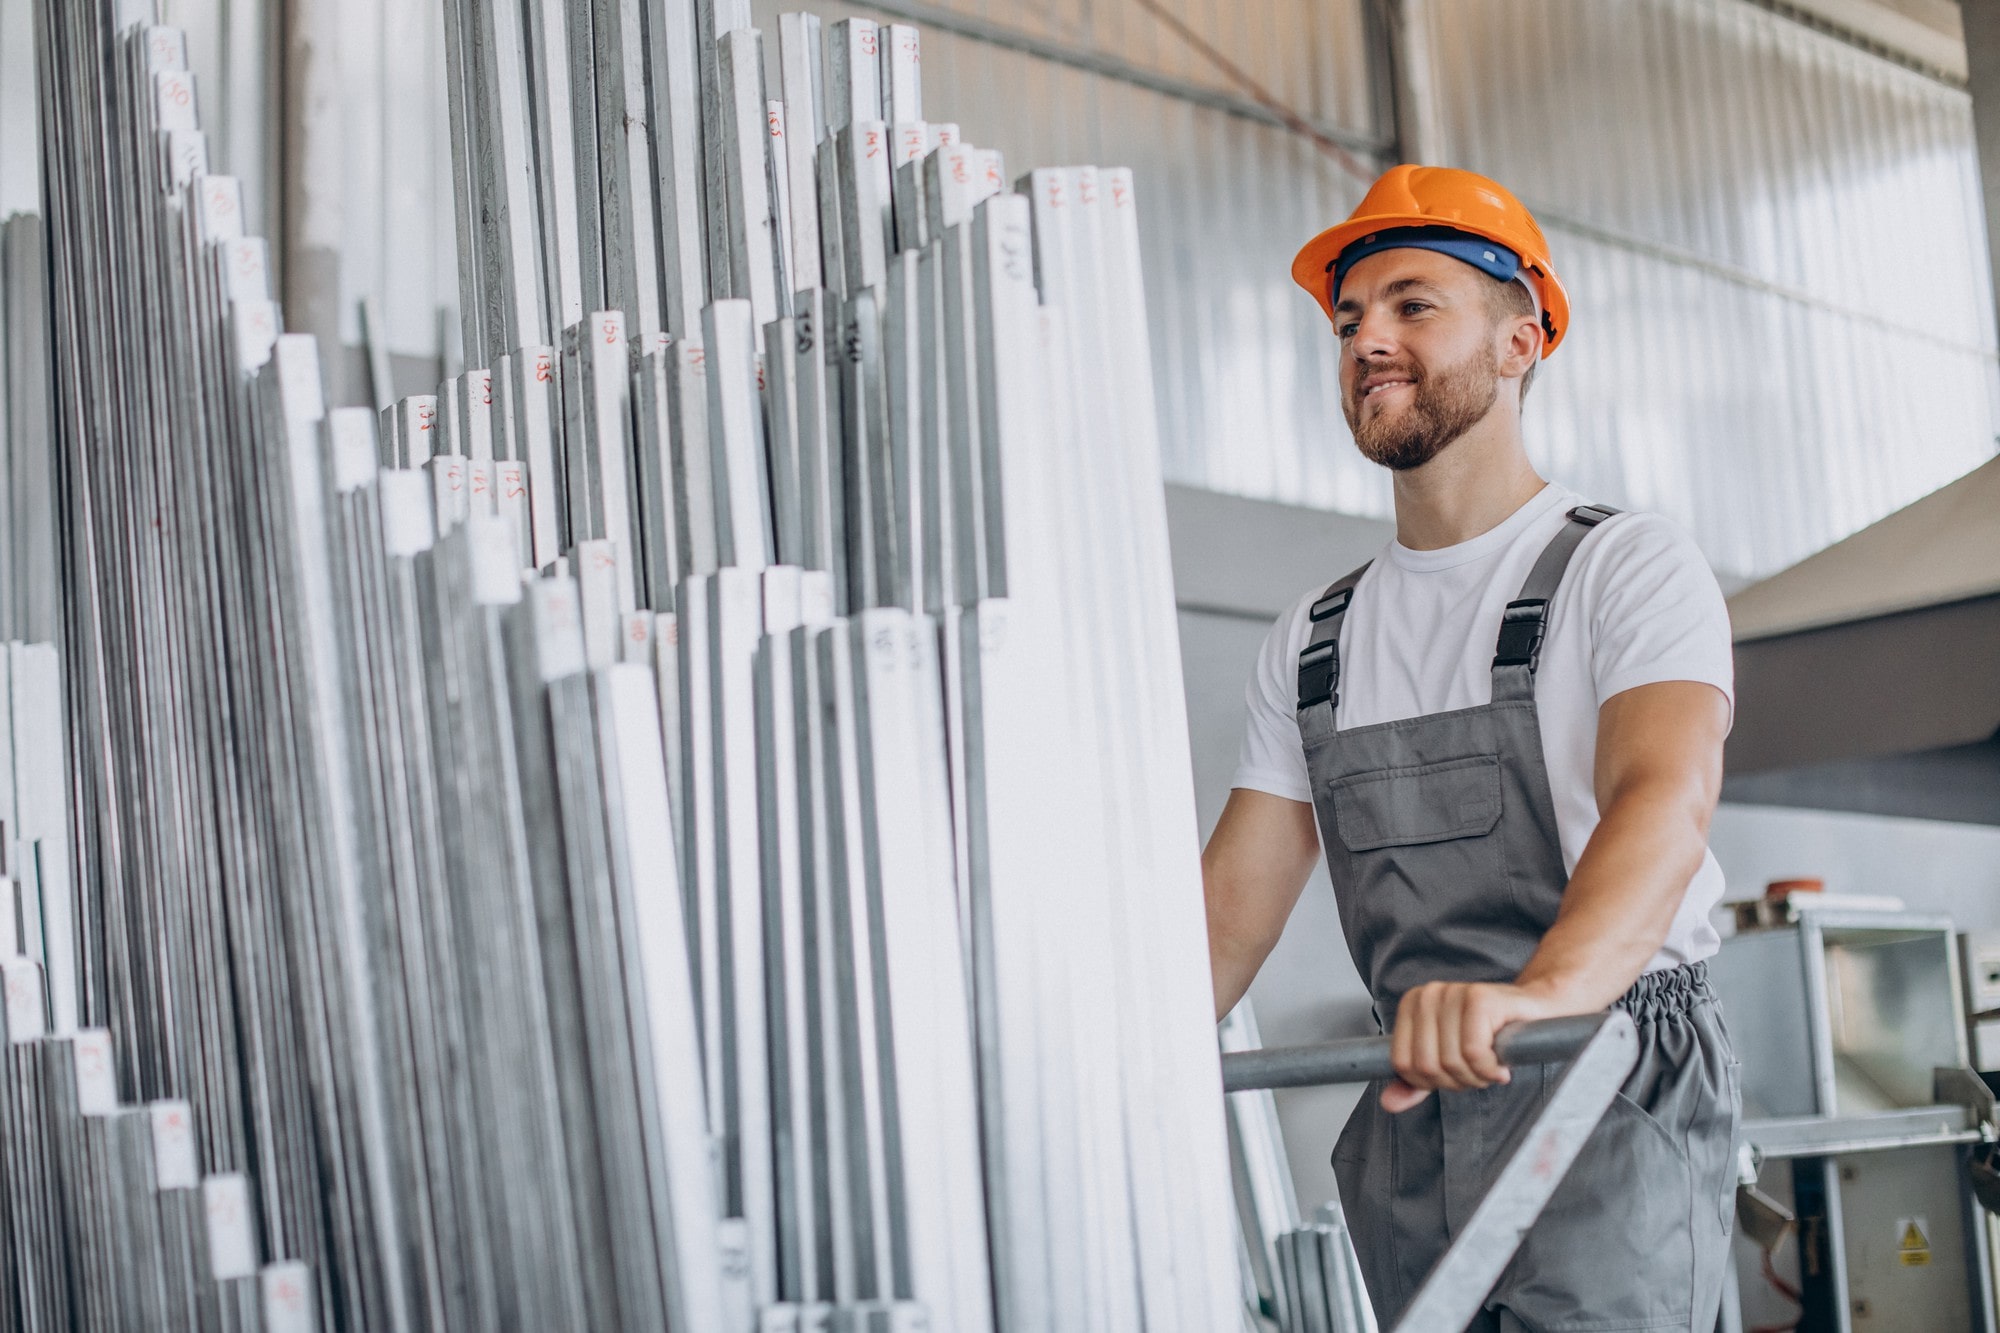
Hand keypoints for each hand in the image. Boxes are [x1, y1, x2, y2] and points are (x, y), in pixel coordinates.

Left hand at [1381, 980, 1570, 1112]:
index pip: (1403, 1064)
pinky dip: (1489, 1068)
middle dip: (1456, 1081)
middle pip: (1426, 1066)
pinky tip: (1500, 1064)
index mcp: (1412, 1005)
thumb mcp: (1448, 1061)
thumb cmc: (1491, 1036)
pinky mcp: (1479, 998)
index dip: (1430, 1083)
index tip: (1455, 1074)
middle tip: (1478, 1072)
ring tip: (1490, 1065)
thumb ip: (1417, 1082)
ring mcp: (1452, 992)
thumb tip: (1388, 1103)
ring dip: (1476, 1077)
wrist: (1537, 1013)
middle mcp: (1428, 994)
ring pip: (1450, 1061)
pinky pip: (1472, 1052)